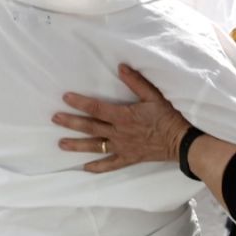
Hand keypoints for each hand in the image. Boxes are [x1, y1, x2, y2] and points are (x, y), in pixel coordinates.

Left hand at [55, 64, 189, 172]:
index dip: (80, 102)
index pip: (96, 108)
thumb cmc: (168, 117)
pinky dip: (97, 167)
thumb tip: (120, 67)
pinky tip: (85, 168)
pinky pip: (110, 165)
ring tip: (61, 144)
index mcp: (123, 116)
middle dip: (71, 123)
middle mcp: (118, 133)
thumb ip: (136, 82)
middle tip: (55, 119)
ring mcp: (122, 147)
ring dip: (77, 145)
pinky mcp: (128, 158)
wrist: (181, 141)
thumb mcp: (153, 96)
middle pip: (90, 127)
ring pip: (95, 146)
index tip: (65, 98)